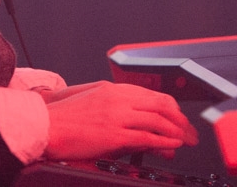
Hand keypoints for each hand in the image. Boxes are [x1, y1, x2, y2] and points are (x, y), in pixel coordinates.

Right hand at [44, 81, 198, 161]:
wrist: (46, 125)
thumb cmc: (65, 118)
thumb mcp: (94, 103)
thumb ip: (117, 109)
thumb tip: (135, 122)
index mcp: (114, 89)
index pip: (153, 95)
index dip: (171, 108)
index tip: (179, 118)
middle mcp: (119, 98)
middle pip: (161, 105)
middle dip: (180, 119)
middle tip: (190, 131)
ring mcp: (117, 115)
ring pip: (158, 120)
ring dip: (176, 132)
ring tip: (185, 141)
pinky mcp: (114, 134)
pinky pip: (146, 137)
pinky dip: (163, 142)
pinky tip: (171, 147)